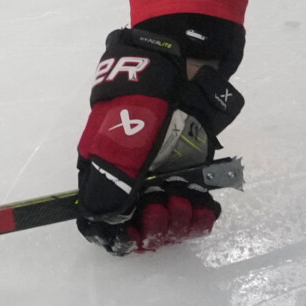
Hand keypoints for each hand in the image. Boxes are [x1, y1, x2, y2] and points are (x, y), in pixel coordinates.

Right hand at [75, 19, 243, 254]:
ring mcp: (163, 176)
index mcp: (105, 170)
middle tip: (166, 208)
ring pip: (169, 219)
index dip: (118, 234)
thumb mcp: (121, 137)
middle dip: (155, 227)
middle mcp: (133, 179)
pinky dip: (200, 216)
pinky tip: (206, 212)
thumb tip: (100, 219)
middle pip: (139, 224)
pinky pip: (194, 207)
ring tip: (187, 206)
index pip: (103, 217)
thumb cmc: (144, 102)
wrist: (182, 68)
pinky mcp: (190, 172)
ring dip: (179, 223)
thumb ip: (111, 179)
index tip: (135, 236)